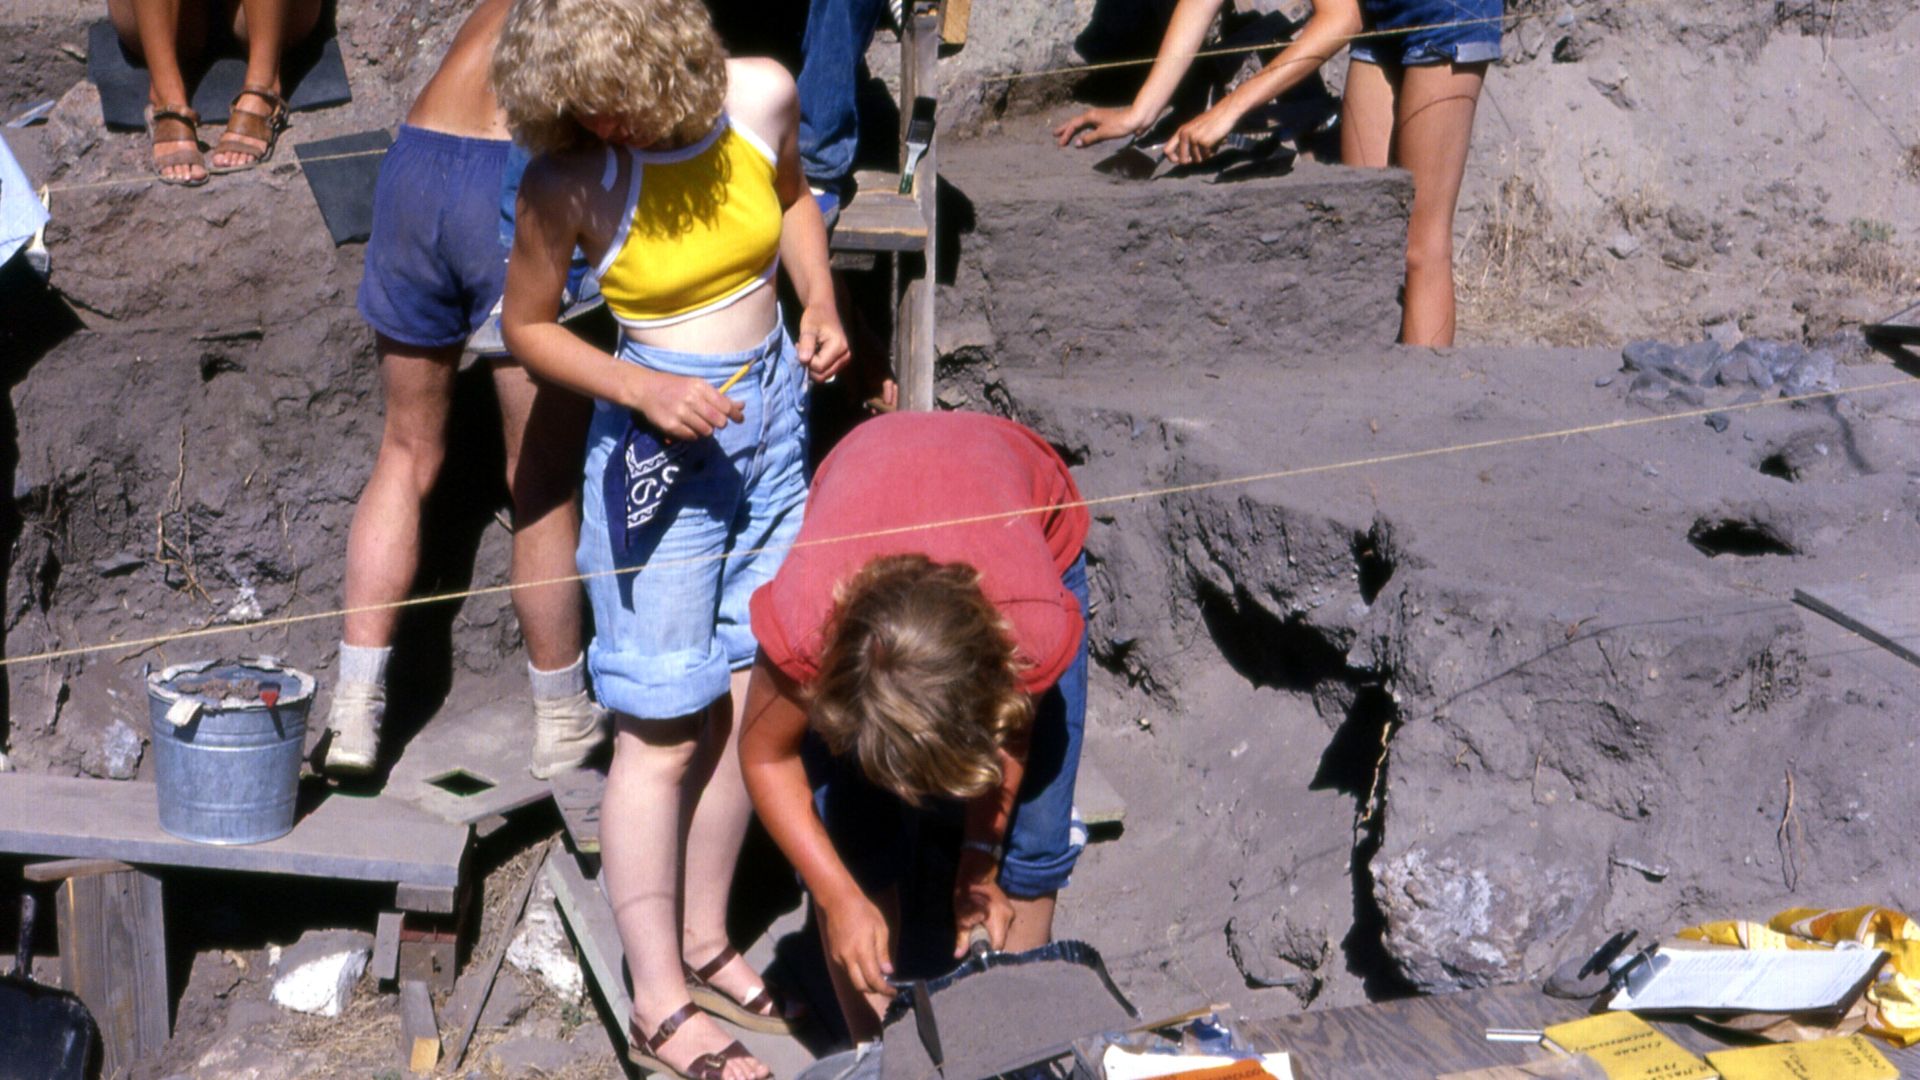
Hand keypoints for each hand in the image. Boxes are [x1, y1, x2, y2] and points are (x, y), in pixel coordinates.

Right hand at [630, 369, 744, 440]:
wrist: (646, 389)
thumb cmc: (676, 387)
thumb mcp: (697, 386)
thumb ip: (719, 397)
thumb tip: (741, 406)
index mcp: (700, 387)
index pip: (725, 405)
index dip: (735, 415)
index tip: (739, 419)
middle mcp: (691, 399)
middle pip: (719, 421)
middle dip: (719, 423)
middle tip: (713, 421)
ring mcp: (681, 413)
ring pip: (707, 431)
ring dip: (706, 430)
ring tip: (697, 422)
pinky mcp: (671, 426)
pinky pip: (692, 437)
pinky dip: (693, 434)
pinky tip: (687, 426)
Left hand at [796, 305, 850, 382]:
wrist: (824, 309)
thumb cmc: (815, 316)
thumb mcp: (808, 328)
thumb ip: (806, 343)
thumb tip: (804, 360)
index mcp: (840, 347)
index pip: (819, 366)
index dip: (806, 360)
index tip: (799, 345)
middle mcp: (846, 356)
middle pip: (822, 375)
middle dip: (809, 366)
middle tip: (802, 349)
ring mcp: (845, 360)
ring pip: (824, 376)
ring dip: (812, 367)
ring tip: (808, 350)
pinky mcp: (841, 362)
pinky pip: (826, 372)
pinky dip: (817, 367)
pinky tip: (813, 354)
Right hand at [821, 890, 893, 995]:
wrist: (838, 902)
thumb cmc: (863, 912)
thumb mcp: (880, 929)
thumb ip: (883, 953)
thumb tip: (888, 972)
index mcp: (862, 951)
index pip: (873, 979)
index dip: (884, 989)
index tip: (893, 991)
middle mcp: (848, 958)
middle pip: (861, 986)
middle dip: (874, 990)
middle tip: (886, 987)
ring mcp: (839, 958)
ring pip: (853, 980)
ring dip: (865, 983)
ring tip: (877, 975)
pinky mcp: (834, 955)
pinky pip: (847, 971)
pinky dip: (857, 974)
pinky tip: (865, 965)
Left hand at [951, 852, 1013, 956]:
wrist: (975, 872)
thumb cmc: (966, 892)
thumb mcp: (961, 915)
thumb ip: (962, 936)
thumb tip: (958, 955)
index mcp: (998, 918)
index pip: (998, 945)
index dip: (986, 951)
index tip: (976, 952)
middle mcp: (1008, 916)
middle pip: (1000, 940)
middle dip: (987, 943)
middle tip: (974, 940)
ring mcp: (1010, 912)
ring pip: (1001, 933)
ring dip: (990, 935)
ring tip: (977, 930)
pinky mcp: (1008, 909)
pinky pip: (1002, 925)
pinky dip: (993, 928)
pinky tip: (983, 923)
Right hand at [1053, 105, 1146, 148]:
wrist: (1136, 119)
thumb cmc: (1119, 125)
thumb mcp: (1103, 133)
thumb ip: (1089, 138)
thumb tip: (1076, 143)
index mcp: (1090, 116)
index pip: (1074, 125)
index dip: (1066, 134)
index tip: (1060, 143)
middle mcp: (1093, 115)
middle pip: (1075, 122)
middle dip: (1065, 128)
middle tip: (1055, 134)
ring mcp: (1098, 118)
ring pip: (1082, 123)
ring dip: (1073, 129)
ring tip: (1066, 134)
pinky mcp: (1104, 122)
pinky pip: (1089, 126)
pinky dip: (1082, 130)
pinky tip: (1082, 134)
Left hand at [1164, 105, 1238, 164]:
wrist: (1226, 112)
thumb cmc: (1212, 121)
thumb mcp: (1195, 128)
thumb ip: (1187, 142)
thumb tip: (1184, 160)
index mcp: (1181, 131)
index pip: (1167, 150)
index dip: (1173, 159)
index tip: (1180, 161)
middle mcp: (1185, 135)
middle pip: (1182, 160)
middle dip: (1192, 160)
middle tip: (1202, 152)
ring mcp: (1194, 139)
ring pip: (1197, 159)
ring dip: (1205, 155)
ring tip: (1211, 142)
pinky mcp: (1204, 142)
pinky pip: (1207, 156)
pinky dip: (1212, 153)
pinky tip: (1216, 142)